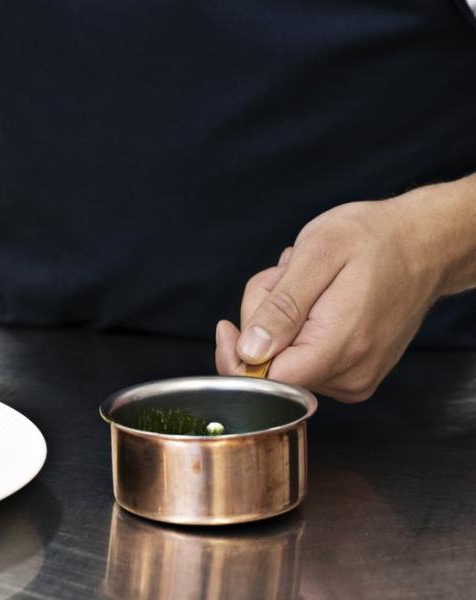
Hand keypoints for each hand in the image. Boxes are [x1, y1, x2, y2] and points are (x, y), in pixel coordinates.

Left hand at [213, 183, 471, 401]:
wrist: (424, 244)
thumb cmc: (373, 239)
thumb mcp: (318, 255)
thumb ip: (281, 308)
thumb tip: (251, 352)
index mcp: (339, 348)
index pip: (265, 382)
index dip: (237, 356)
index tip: (227, 325)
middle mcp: (350, 375)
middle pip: (270, 369)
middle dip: (261, 323)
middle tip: (283, 279)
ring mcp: (354, 379)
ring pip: (284, 361)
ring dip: (279, 320)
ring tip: (306, 283)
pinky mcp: (353, 375)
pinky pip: (303, 359)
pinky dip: (297, 327)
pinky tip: (314, 298)